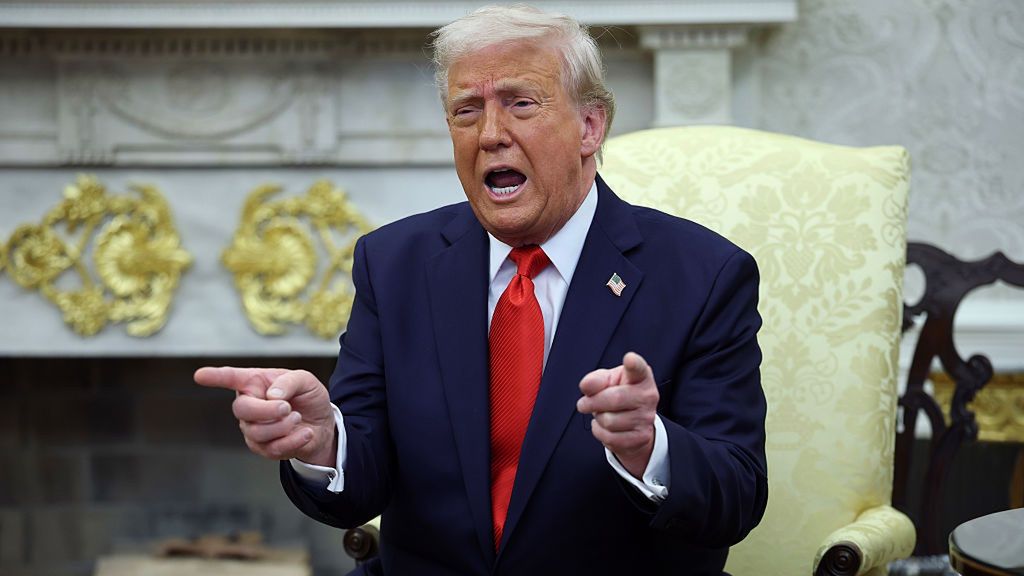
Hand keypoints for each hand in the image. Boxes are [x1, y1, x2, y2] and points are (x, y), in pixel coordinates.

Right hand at [194, 366, 336, 465]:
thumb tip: (272, 396)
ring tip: (297, 417)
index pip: (231, 378)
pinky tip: (305, 432)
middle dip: (267, 410)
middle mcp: (249, 405)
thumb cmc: (307, 398)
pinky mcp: (263, 448)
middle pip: (242, 410)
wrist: (322, 424)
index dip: (215, 377)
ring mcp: (252, 428)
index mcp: (255, 383)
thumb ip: (289, 381)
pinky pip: (272, 448)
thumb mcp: (305, 380)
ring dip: (283, 425)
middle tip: (287, 407)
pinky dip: (293, 440)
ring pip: (257, 432)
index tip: (200, 375)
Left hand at [576, 352, 658, 478]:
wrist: (632, 422)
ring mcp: (647, 418)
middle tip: (583, 404)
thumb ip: (595, 380)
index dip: (634, 364)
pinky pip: (610, 438)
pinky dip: (600, 432)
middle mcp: (648, 395)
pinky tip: (605, 427)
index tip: (630, 359)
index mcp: (640, 376)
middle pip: (614, 399)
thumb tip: (586, 386)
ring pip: (609, 421)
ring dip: (598, 419)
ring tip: (602, 414)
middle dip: (593, 402)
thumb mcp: (607, 381)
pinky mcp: (641, 437)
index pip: (638, 369)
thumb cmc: (618, 395)